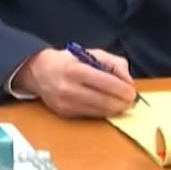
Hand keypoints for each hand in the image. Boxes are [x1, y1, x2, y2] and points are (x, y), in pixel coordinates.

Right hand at [15, 48, 136, 118]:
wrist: (38, 72)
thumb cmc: (68, 61)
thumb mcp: (90, 54)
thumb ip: (114, 63)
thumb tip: (128, 82)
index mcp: (76, 70)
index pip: (107, 83)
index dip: (124, 89)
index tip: (132, 92)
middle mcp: (69, 88)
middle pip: (105, 102)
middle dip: (123, 103)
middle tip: (130, 101)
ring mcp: (66, 104)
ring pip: (100, 112)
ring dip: (115, 109)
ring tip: (120, 103)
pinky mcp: (65, 114)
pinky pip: (91, 116)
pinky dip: (102, 112)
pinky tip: (105, 105)